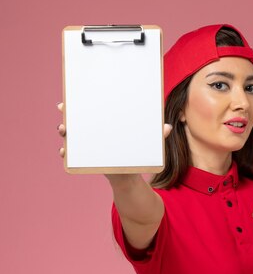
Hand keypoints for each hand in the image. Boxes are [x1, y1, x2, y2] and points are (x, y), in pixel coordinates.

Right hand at [55, 101, 172, 170]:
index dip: (79, 102)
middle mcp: (93, 132)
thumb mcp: (145, 143)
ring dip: (65, 133)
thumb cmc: (136, 153)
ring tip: (64, 131)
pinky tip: (63, 152)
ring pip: (71, 136)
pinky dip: (66, 154)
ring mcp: (87, 145)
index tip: (72, 97)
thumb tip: (167, 127)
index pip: (90, 109)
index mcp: (105, 123)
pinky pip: (72, 156)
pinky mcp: (86, 159)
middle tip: (64, 111)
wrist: (129, 175)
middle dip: (67, 115)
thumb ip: (156, 135)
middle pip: (76, 121)